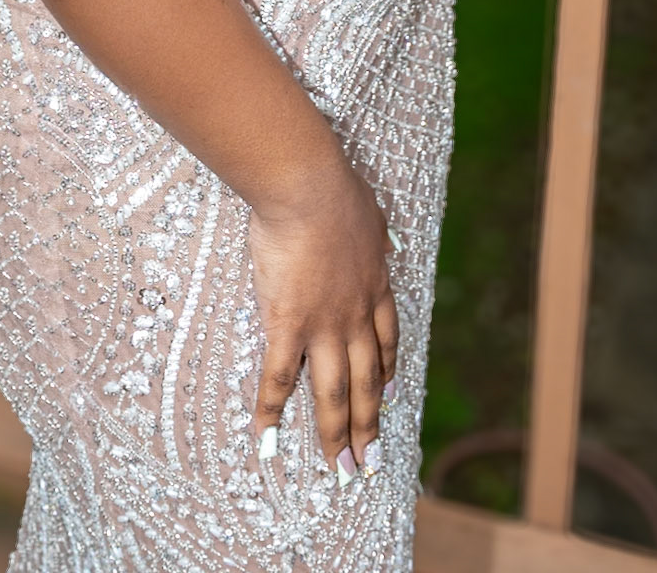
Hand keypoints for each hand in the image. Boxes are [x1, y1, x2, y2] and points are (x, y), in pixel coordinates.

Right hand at [248, 156, 398, 482]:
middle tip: (370, 460)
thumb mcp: (371, 213)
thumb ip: (376, 233)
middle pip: (366, 381)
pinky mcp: (286, 324)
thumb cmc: (337, 189)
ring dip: (337, 433)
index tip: (390, 397)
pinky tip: (266, 440)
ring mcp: (322, 325)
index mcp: (374, 288)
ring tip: (339, 468)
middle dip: (369, 424)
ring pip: (333, 392)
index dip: (387, 372)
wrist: (309, 188)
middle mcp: (354, 316)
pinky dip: (270, 412)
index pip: (385, 341)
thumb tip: (384, 238)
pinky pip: (278, 378)